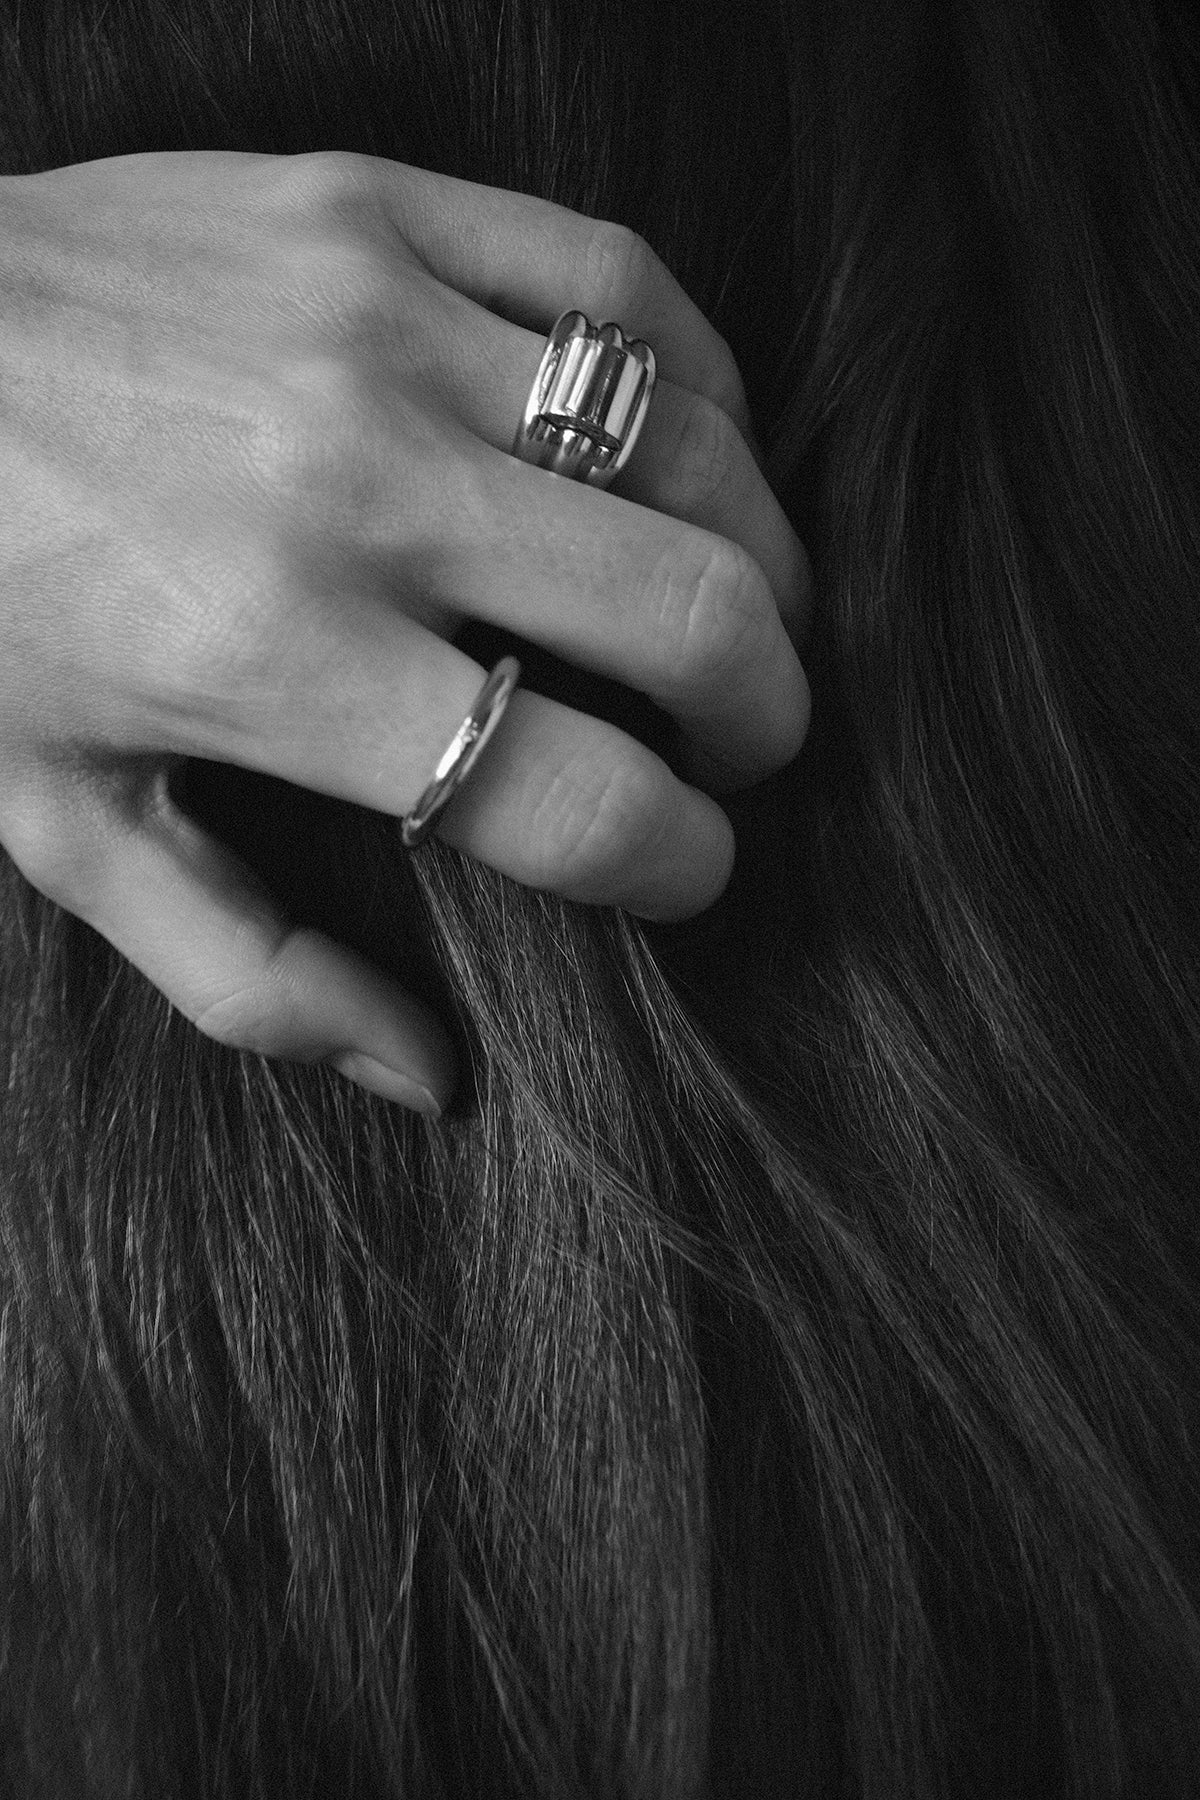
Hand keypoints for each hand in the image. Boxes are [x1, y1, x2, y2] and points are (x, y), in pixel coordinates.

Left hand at [0, 151, 810, 1113]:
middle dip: (765, 719)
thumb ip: (250, 971)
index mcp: (276, 657)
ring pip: (691, 447)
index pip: (581, 799)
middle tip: (745, 748)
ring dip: (763, 560)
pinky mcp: (374, 206)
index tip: (684, 866)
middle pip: (692, 620)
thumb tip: (427, 1076)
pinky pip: (620, 284)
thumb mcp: (65, 821)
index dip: (679, 862)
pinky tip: (692, 452)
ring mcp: (376, 323)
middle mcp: (352, 484)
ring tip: (744, 609)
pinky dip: (701, 384)